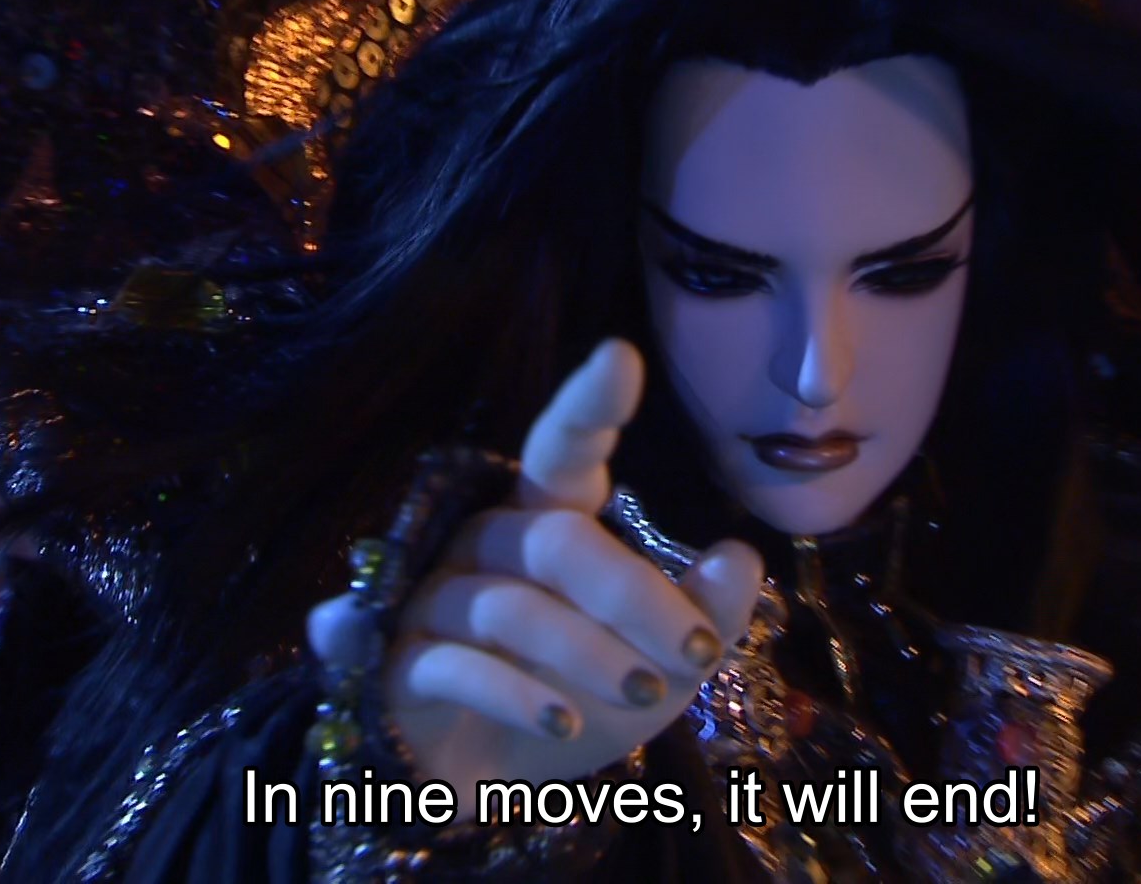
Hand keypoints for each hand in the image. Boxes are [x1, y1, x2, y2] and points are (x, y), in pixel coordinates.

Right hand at [307, 338, 763, 801]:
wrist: (491, 782)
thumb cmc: (579, 697)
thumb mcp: (659, 668)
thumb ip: (704, 614)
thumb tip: (740, 555)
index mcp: (548, 522)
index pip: (564, 450)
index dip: (587, 404)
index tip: (621, 358)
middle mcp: (487, 543)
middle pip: (557, 542)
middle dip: (634, 596)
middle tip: (694, 655)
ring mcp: (436, 598)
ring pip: (512, 608)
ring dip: (587, 653)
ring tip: (643, 694)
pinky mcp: (400, 661)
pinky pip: (458, 664)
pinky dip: (519, 695)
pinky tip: (567, 722)